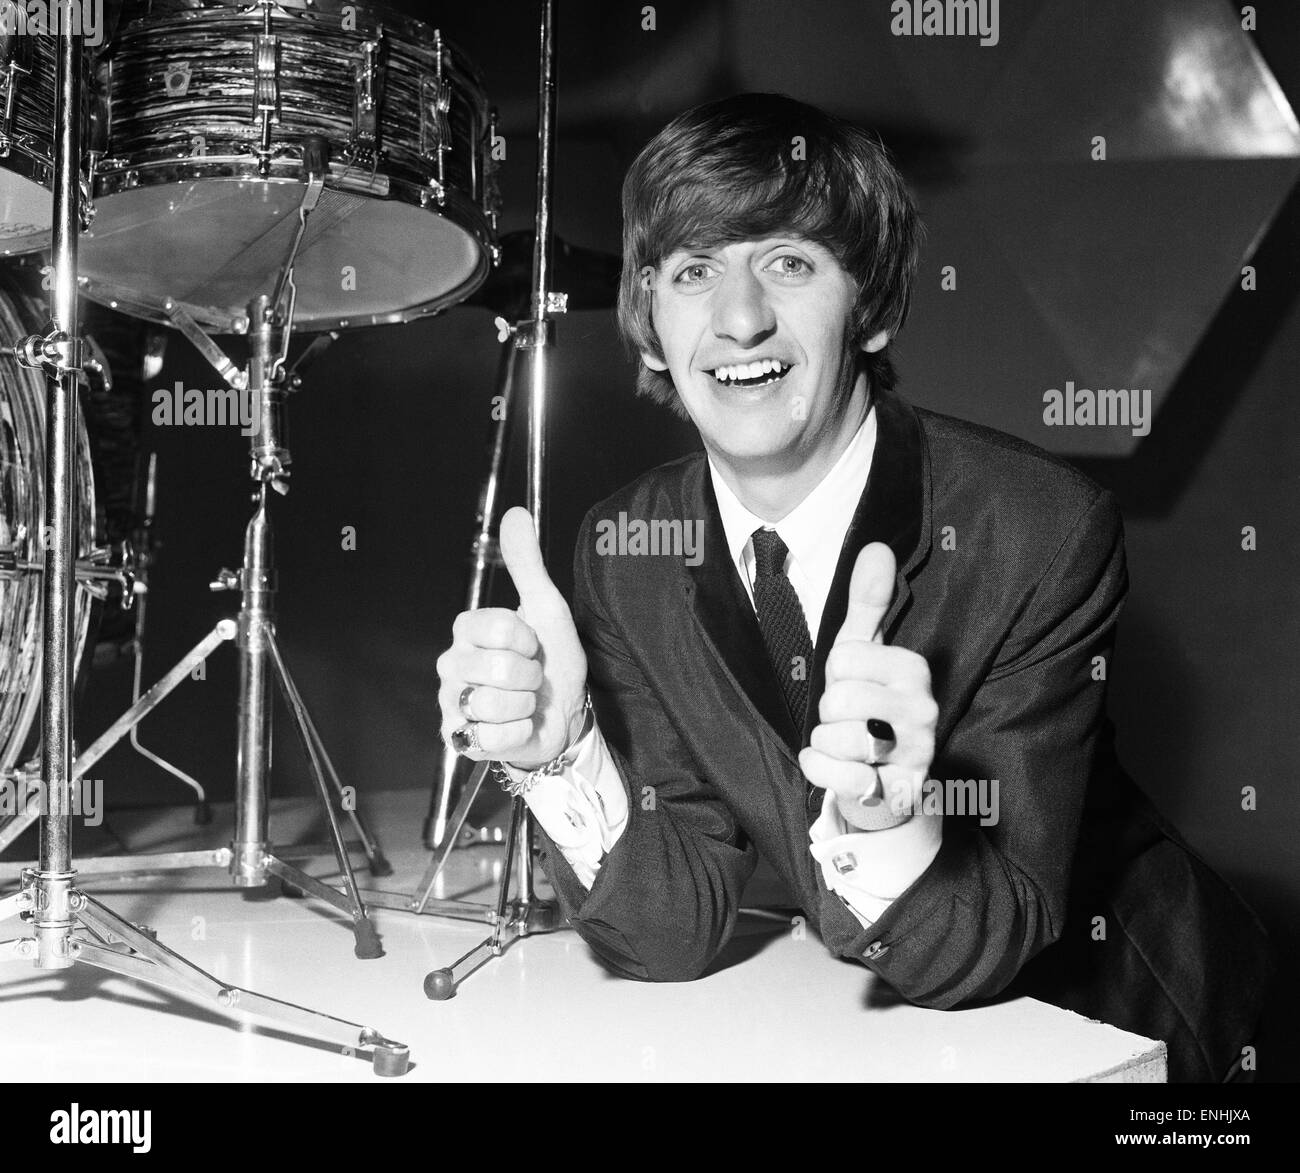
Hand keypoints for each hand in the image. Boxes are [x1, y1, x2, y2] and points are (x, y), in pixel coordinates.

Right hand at [436, 506, 588, 768]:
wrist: (564, 716)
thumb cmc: (552, 662)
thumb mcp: (546, 608)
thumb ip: (526, 564)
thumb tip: (515, 514)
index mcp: (468, 630)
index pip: (498, 627)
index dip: (526, 639)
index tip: (532, 645)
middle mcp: (452, 664)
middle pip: (495, 668)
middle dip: (527, 676)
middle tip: (530, 678)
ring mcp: (452, 703)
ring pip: (492, 704)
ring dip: (523, 705)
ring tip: (524, 702)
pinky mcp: (458, 739)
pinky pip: (492, 736)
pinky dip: (516, 733)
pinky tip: (516, 726)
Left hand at [798, 542, 937, 829]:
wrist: (886, 780)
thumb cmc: (869, 707)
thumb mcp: (863, 651)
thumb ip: (868, 603)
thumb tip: (877, 547)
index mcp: (913, 670)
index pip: (843, 657)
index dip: (834, 674)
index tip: (852, 685)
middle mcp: (922, 710)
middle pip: (837, 699)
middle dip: (828, 712)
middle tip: (848, 718)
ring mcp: (914, 754)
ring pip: (835, 738)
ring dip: (827, 744)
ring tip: (849, 744)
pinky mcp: (900, 791)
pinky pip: (839, 777)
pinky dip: (825, 773)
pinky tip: (842, 770)